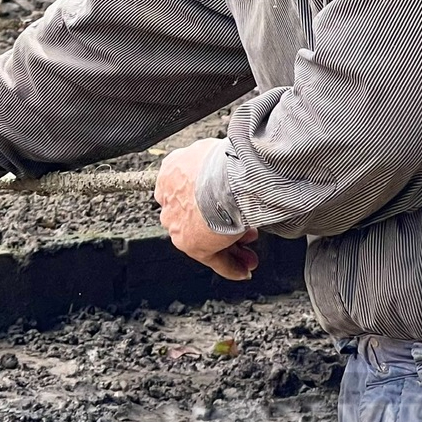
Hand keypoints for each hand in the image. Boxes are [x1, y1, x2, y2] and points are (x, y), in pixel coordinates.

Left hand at [155, 139, 258, 279]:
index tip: (228, 206)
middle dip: (223, 228)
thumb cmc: (225, 161)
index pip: (187, 192)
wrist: (225, 178)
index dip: (212, 202)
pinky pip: (213, 258)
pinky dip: (229, 266)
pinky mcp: (192, 244)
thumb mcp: (216, 151)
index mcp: (172, 172)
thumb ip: (216, 160)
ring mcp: (179, 222)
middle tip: (245, 234)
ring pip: (206, 239)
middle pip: (198, 218)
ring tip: (249, 255)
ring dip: (230, 249)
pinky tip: (242, 271)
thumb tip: (229, 160)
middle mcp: (171, 198)